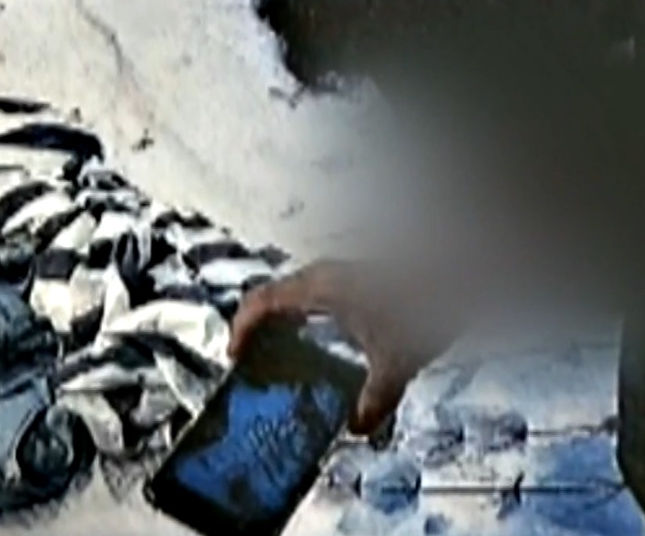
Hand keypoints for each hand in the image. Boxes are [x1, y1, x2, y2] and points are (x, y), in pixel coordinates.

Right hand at [227, 260, 446, 434]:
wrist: (462, 272)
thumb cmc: (425, 307)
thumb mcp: (396, 362)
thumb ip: (375, 398)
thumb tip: (356, 426)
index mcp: (318, 288)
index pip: (260, 301)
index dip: (242, 327)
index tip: (236, 357)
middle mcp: (322, 276)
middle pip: (272, 297)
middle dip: (258, 330)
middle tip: (254, 364)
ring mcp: (339, 275)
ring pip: (293, 295)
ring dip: (281, 323)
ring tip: (281, 358)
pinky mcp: (355, 279)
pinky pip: (313, 297)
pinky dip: (304, 319)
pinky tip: (321, 347)